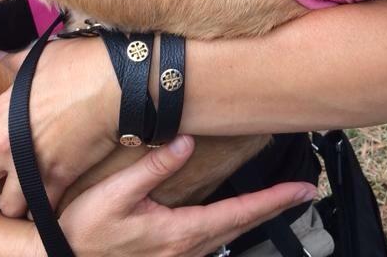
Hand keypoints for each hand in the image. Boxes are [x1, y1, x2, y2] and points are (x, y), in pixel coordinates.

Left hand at [0, 37, 119, 215]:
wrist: (118, 84)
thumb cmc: (79, 64)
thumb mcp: (36, 59)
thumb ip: (10, 67)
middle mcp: (6, 145)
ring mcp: (32, 167)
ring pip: (4, 206)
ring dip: (6, 206)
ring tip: (10, 202)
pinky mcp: (60, 180)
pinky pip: (40, 211)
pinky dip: (40, 211)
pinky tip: (41, 206)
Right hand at [43, 136, 315, 256]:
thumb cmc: (82, 233)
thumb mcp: (113, 195)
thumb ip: (151, 168)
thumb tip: (185, 141)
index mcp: (181, 233)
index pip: (240, 213)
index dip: (275, 200)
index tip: (303, 189)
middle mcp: (188, 251)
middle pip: (242, 226)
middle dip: (274, 207)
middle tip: (303, 192)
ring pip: (228, 237)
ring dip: (253, 217)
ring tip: (275, 200)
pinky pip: (211, 244)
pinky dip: (230, 228)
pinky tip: (231, 218)